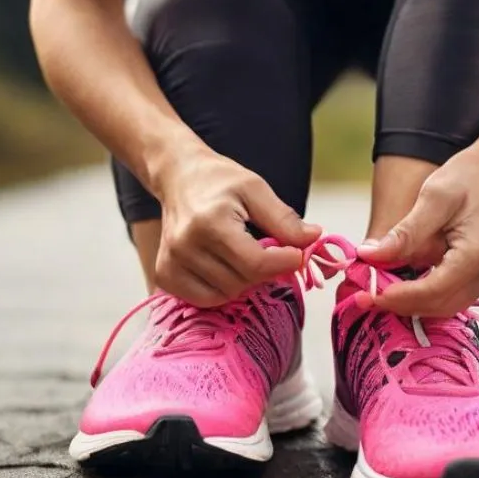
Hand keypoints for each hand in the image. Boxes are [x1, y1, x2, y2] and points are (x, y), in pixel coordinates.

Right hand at [152, 146, 320, 306]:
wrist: (179, 177)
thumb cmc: (220, 181)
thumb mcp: (256, 189)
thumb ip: (284, 219)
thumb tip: (314, 239)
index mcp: (209, 221)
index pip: (255, 262)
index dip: (284, 263)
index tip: (296, 254)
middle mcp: (185, 245)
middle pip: (242, 281)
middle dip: (265, 270)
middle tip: (269, 251)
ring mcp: (171, 262)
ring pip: (226, 294)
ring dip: (244, 280)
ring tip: (243, 254)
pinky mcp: (164, 274)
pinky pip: (204, 300)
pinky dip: (222, 290)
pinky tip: (225, 267)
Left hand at [356, 150, 478, 316]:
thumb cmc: (463, 181)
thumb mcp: (432, 198)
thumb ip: (405, 232)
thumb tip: (370, 255)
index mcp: (474, 255)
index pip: (434, 289)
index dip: (399, 296)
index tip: (368, 294)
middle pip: (436, 305)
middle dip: (399, 305)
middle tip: (362, 296)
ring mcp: (478, 280)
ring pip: (439, 308)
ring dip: (406, 305)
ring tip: (373, 292)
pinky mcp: (469, 279)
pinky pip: (442, 299)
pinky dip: (416, 298)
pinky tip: (393, 286)